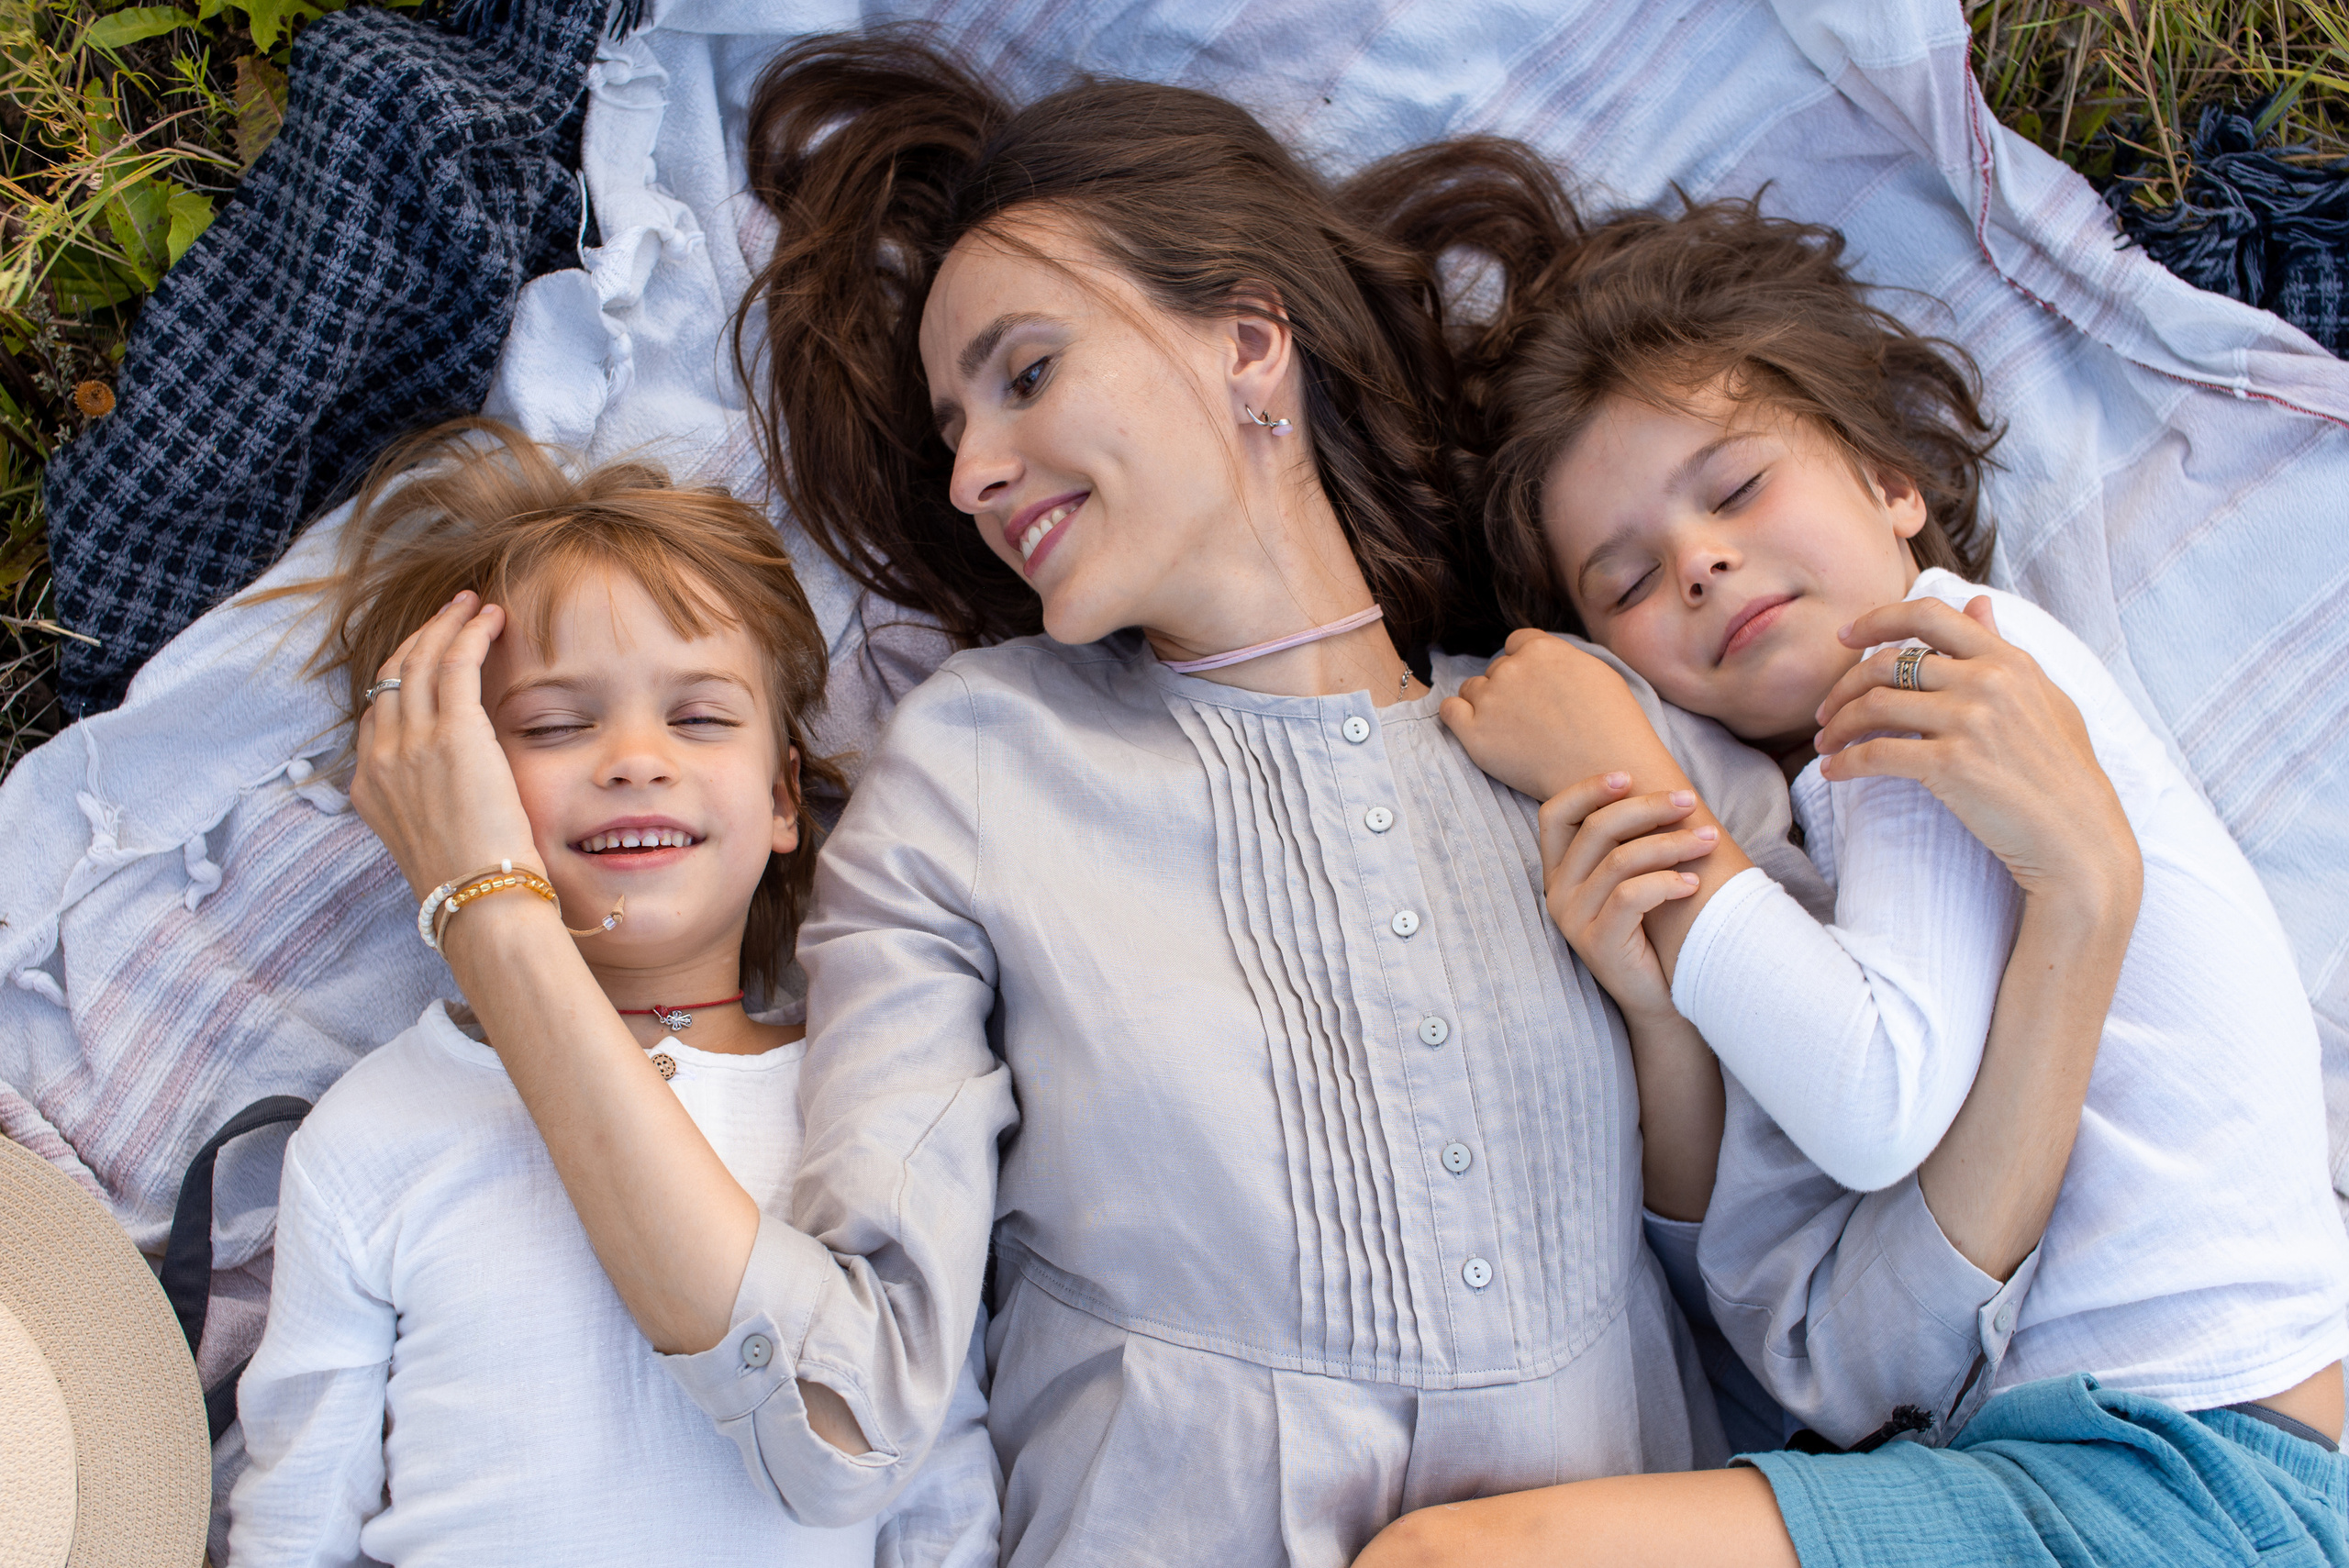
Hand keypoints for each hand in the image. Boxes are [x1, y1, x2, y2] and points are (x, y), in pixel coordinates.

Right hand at [348, 591, 541, 903]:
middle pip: (392, 676)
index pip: (379, 712)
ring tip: (474, 605)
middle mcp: (380, 759)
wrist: (478, 904)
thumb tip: (455, 791)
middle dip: (422, 637)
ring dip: (446, 624)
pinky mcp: (452, 734)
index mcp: (370, 787)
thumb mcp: (431, 840)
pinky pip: (455, 663)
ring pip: (419, 660)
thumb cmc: (471, 883)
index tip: (431, 654)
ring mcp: (410, 744)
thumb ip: (429, 803)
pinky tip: (493, 617)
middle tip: (452, 613)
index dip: (404, 674)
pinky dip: (471, 633)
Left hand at [1444, 629, 1663, 801]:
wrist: (1606, 772)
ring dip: (1486, 702)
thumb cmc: (1613, 726)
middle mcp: (1511, 669)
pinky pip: (1449, 712)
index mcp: (1541, 649)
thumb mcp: (1597, 672)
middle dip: (1511, 687)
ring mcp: (1491, 701)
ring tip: (1511, 728)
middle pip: (1498, 669)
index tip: (1535, 685)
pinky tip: (1474, 727)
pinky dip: (1457, 715)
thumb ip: (1561, 657)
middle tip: (1532, 716)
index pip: (1517, 643)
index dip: (1525, 664)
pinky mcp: (1476, 735)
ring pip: (1473, 689)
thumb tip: (1541, 656)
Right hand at [1536, 774, 1715, 1023]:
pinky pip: (1632, 895)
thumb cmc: (1655, 930)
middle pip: (1595, 828)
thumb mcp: (1635, 879)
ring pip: (1620, 859)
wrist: (1663, 998)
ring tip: (1707, 841)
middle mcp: (1557, 892)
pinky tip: (1692, 883)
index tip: (1629, 776)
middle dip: (1647, 807)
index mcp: (1560, 872)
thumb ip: (1632, 842)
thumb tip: (1666, 791)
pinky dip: (1667, 882)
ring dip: (1671, 843)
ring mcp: (1573, 919)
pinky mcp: (1597, 942)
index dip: (1587, 789)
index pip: (1554, 815)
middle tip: (1689, 801)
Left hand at [1813, 596, 2138, 907]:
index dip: (1876, 619)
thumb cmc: (2062, 772)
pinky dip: (1845, 762)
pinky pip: (1876, 754)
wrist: (2078, 838)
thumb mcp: (2043, 697)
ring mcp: (1968, 720)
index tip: (1844, 636)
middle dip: (1844, 685)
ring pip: (1873, 705)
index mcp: (2007, 660)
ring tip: (1825, 743)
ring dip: (1838, 725)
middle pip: (1887, 663)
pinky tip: (1833, 771)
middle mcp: (1987, 681)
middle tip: (1826, 710)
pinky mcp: (1951, 764)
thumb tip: (1977, 602)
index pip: (1929, 614)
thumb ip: (2002, 649)